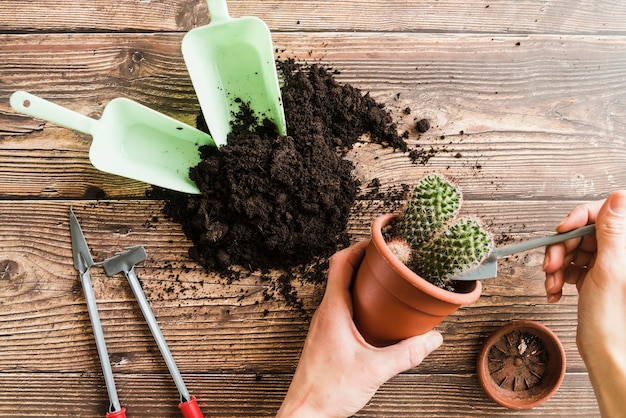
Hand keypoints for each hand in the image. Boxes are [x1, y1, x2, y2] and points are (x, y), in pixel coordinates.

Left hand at [277, 241, 442, 417]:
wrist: (304, 413)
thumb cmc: (327, 390)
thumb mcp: (374, 370)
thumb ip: (406, 354)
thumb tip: (432, 339)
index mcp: (333, 310)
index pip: (339, 263)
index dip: (358, 246)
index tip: (379, 241)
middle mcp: (326, 312)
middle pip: (342, 273)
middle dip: (367, 262)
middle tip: (391, 261)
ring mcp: (325, 325)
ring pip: (343, 291)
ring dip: (363, 282)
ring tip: (388, 284)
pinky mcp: (327, 337)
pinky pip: (343, 308)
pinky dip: (360, 302)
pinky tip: (378, 316)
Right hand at [543, 191, 625, 416]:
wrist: (605, 350)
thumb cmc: (611, 317)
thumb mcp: (609, 268)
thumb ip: (612, 230)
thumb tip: (619, 196)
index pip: (601, 214)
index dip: (578, 218)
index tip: (562, 230)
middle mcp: (619, 253)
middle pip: (582, 232)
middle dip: (561, 248)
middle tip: (551, 265)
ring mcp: (606, 265)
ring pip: (573, 249)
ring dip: (556, 265)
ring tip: (552, 283)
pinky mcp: (594, 278)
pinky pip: (571, 266)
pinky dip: (558, 276)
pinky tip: (555, 290)